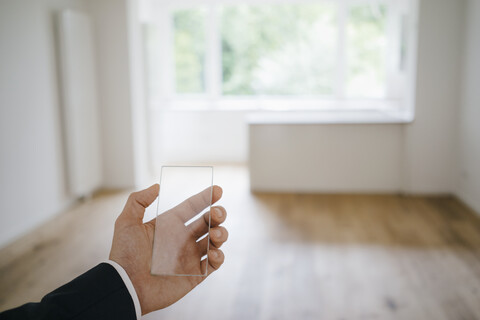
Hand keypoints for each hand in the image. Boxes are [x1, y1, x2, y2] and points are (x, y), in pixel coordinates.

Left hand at [109, 184, 227, 314]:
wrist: (126, 286)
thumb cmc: (125, 255)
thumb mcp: (126, 222)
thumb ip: (138, 200)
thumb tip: (156, 186)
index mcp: (170, 225)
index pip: (192, 207)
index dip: (206, 198)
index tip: (218, 190)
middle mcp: (182, 239)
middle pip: (208, 222)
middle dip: (217, 214)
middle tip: (216, 213)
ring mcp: (190, 257)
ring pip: (215, 241)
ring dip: (221, 234)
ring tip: (214, 234)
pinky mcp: (194, 275)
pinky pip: (214, 264)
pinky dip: (219, 256)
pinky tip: (212, 253)